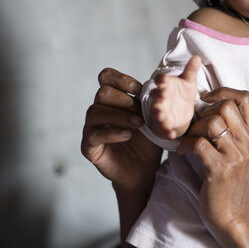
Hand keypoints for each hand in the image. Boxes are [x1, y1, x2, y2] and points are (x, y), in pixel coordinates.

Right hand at [81, 67, 161, 192]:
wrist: (144, 170)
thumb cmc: (148, 141)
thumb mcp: (153, 117)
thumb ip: (152, 100)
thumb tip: (160, 79)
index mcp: (113, 99)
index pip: (106, 77)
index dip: (122, 79)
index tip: (139, 90)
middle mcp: (99, 110)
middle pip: (102, 93)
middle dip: (124, 100)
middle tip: (140, 113)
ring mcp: (91, 128)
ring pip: (95, 111)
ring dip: (120, 116)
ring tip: (138, 124)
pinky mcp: (88, 147)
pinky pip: (94, 134)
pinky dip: (113, 132)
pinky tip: (128, 135)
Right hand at [149, 56, 199, 138]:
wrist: (181, 111)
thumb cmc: (183, 93)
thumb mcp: (188, 81)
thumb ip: (191, 70)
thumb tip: (197, 57)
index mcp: (166, 85)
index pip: (161, 80)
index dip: (162, 80)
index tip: (163, 79)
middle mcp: (160, 98)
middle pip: (157, 96)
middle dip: (158, 96)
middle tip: (162, 96)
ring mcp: (161, 111)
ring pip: (157, 112)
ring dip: (158, 114)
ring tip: (161, 115)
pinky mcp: (164, 125)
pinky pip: (164, 129)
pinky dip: (167, 131)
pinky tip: (172, 134)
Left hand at [176, 87, 248, 238]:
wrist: (233, 214)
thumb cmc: (231, 180)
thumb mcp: (239, 151)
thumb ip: (232, 129)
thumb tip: (207, 105)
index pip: (246, 98)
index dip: (224, 91)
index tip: (207, 99)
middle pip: (226, 106)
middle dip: (204, 111)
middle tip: (195, 125)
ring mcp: (236, 156)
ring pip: (212, 122)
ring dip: (194, 128)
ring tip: (189, 138)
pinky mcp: (220, 169)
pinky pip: (199, 144)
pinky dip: (186, 144)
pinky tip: (182, 151)